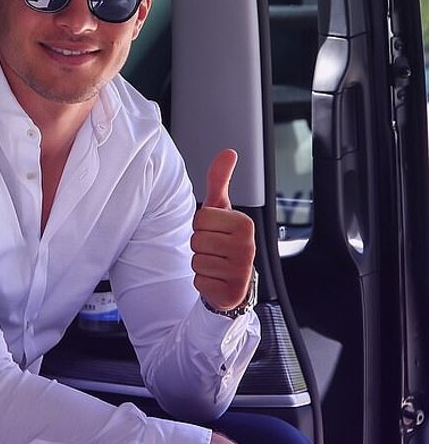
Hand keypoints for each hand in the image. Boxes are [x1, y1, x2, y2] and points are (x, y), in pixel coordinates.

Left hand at [191, 149, 255, 310]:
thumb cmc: (224, 240)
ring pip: (196, 260)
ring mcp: (240, 271)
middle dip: (200, 244)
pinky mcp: (230, 291)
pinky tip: (216, 278)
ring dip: (201, 263)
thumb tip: (228, 152)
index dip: (202, 225)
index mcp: (245, 223)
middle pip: (197, 239)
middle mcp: (247, 247)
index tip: (215, 231)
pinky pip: (199, 280)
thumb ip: (220, 180)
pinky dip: (203, 281)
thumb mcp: (221, 209)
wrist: (233, 280)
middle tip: (215, 249)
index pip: (201, 218)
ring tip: (216, 262)